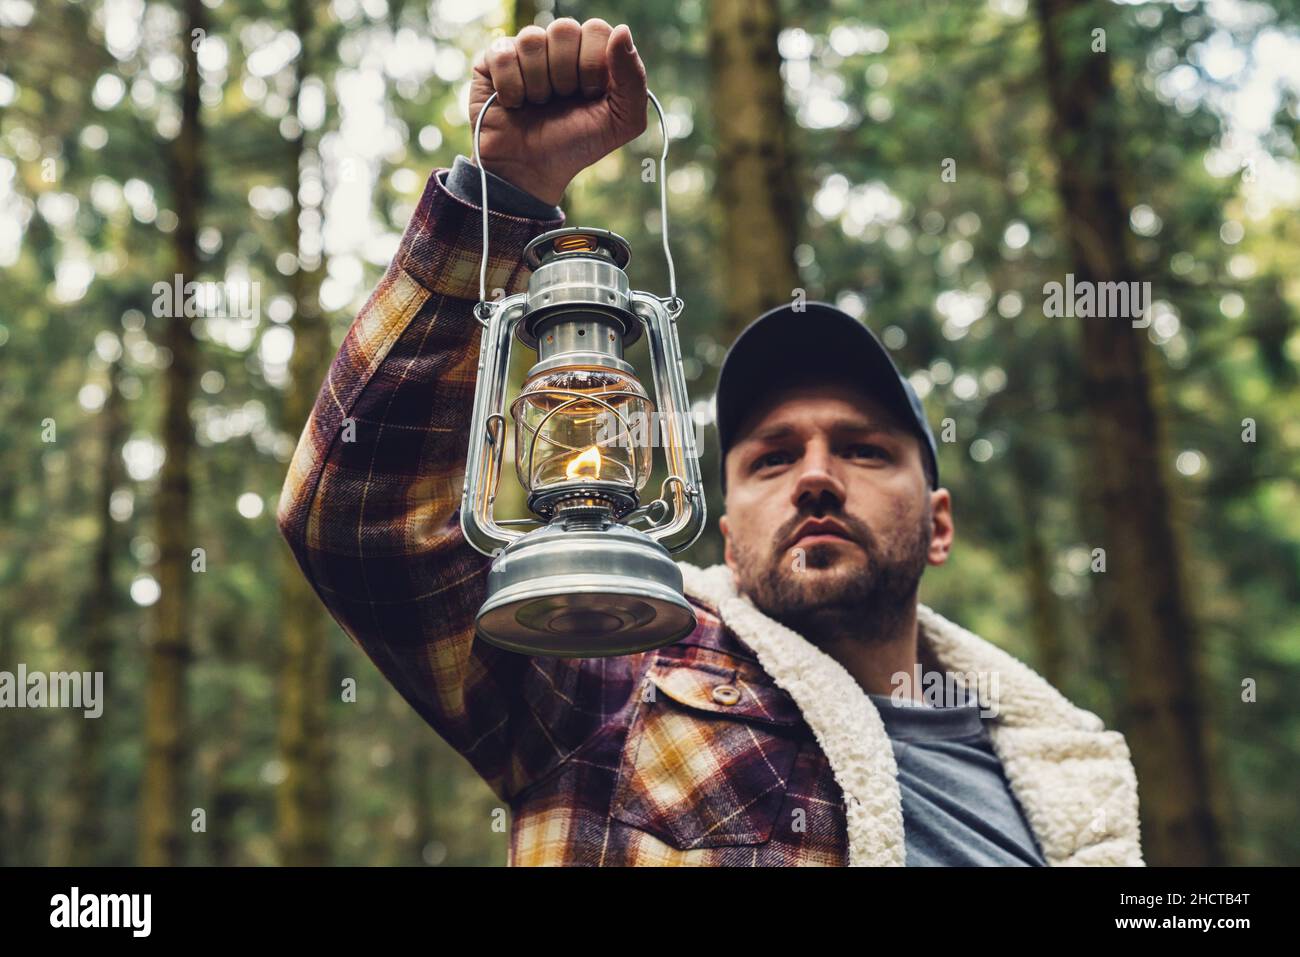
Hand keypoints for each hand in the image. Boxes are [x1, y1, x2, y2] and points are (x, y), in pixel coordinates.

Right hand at [469, 19, 647, 206]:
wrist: (530, 171)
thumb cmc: (575, 145)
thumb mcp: (621, 122)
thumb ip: (633, 78)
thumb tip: (622, 31)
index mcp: (591, 54)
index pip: (597, 29)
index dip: (592, 64)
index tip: (589, 94)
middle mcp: (558, 47)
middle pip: (564, 29)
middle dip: (565, 75)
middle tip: (562, 100)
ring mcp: (524, 51)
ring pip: (532, 39)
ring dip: (538, 84)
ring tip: (538, 104)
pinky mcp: (493, 60)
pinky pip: (503, 53)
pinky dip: (511, 87)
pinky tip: (514, 103)